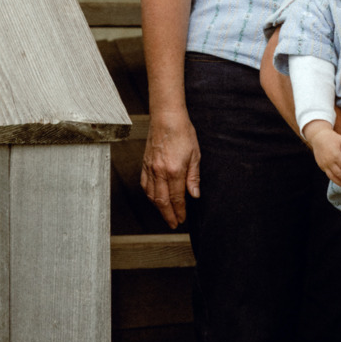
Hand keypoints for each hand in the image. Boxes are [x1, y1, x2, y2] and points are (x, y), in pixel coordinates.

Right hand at [140, 112, 201, 228]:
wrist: (166, 118)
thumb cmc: (183, 132)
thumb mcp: (195, 155)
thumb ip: (193, 177)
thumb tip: (194, 194)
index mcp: (174, 171)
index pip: (176, 198)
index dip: (180, 211)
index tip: (182, 219)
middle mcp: (160, 172)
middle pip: (162, 201)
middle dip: (168, 215)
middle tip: (173, 223)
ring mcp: (150, 168)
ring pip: (151, 195)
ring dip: (158, 207)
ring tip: (165, 214)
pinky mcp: (145, 163)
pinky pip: (145, 184)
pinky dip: (149, 195)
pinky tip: (154, 198)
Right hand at [304, 122, 340, 187]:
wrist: (318, 137)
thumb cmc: (332, 138)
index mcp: (336, 154)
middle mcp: (329, 161)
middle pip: (339, 174)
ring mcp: (324, 164)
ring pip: (333, 177)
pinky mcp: (321, 166)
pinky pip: (329, 175)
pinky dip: (335, 180)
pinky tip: (340, 182)